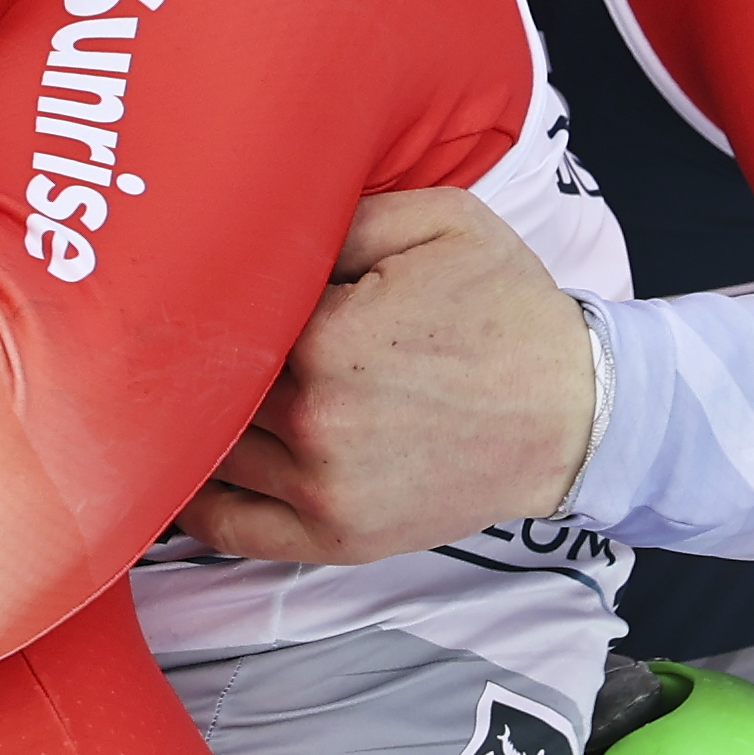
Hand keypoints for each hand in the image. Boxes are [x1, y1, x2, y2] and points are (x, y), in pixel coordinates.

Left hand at [177, 186, 594, 564]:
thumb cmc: (506, 310)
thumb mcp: (439, 220)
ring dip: (191, 420)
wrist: (577, 414)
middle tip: (176, 334)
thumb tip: (258, 223)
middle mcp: (314, 419)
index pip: (222, 310)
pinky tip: (185, 465)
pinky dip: (194, 501)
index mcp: (326, 337)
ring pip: (208, 450)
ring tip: (184, 389)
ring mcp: (322, 489)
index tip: (204, 279)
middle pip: (206, 383)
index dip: (212, 292)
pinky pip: (229, 529)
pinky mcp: (337, 538)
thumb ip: (339, 215)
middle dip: (196, 355)